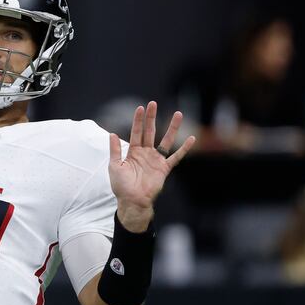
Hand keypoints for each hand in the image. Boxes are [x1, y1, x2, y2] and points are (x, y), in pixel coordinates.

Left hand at [108, 101, 195, 231]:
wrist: (132, 201)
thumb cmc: (121, 186)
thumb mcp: (115, 166)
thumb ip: (115, 150)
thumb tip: (112, 133)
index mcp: (133, 151)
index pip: (136, 132)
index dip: (138, 120)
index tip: (140, 107)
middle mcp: (146, 153)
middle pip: (150, 131)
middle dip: (151, 118)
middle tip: (153, 103)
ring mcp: (156, 160)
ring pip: (166, 140)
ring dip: (171, 127)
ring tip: (178, 114)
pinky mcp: (164, 168)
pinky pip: (176, 157)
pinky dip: (184, 148)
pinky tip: (192, 139)